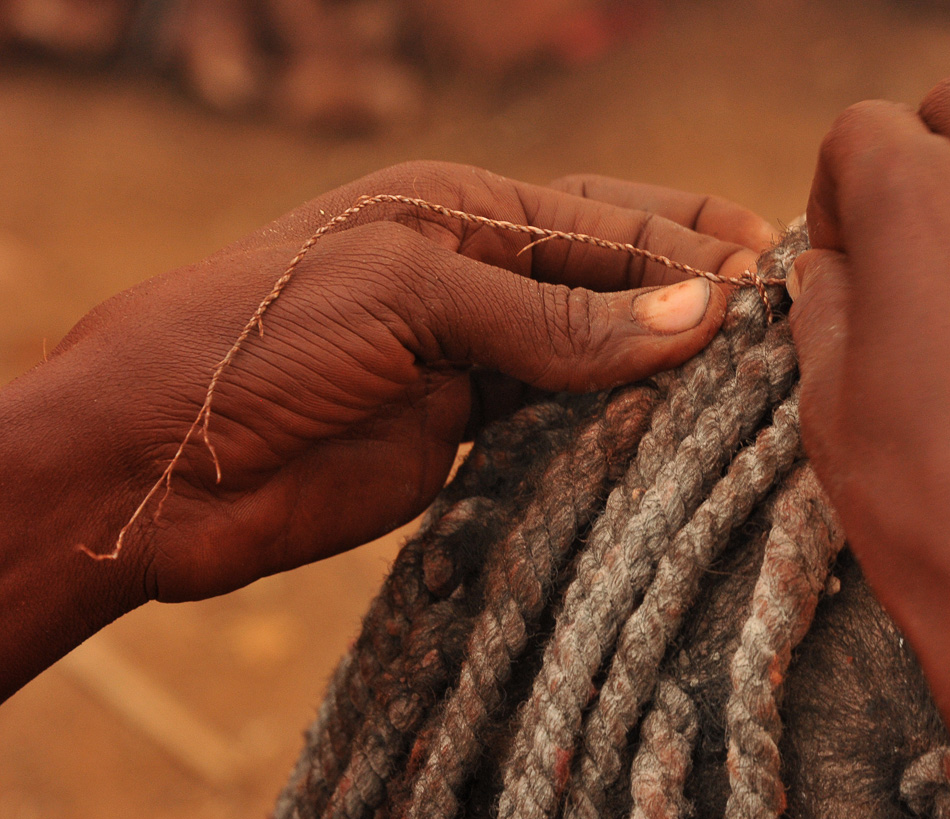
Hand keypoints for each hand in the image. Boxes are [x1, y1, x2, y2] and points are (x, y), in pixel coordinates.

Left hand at [0, 163, 770, 696]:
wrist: (154, 464)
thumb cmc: (257, 340)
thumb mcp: (410, 300)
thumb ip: (554, 318)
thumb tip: (697, 317)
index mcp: (458, 209)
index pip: (605, 220)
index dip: (690, 246)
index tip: (769, 280)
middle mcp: (475, 275)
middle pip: (614, 272)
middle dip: (696, 285)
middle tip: (783, 311)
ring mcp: (474, 358)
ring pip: (600, 350)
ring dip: (668, 362)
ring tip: (751, 378)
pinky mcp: (466, 437)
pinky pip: (566, 422)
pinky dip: (622, 425)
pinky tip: (676, 431)